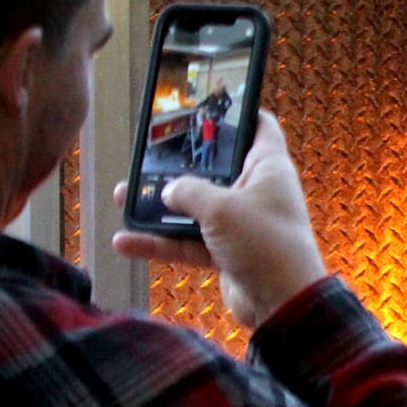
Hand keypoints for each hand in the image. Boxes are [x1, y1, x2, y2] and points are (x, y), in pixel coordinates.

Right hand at [112, 111, 328, 328]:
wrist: (283, 305)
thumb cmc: (264, 244)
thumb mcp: (219, 206)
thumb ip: (187, 191)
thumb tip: (167, 191)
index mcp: (268, 168)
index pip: (258, 127)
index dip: (238, 112)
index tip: (209, 102)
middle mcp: (256, 192)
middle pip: (214, 169)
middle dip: (178, 165)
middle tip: (146, 155)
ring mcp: (242, 224)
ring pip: (195, 207)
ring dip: (159, 206)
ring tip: (124, 196)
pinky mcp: (228, 253)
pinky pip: (188, 242)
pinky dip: (160, 243)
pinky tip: (126, 242)